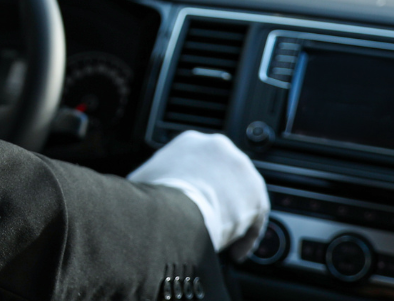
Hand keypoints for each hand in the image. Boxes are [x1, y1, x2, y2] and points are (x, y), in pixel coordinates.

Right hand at [128, 130, 270, 259]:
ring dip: (231, 216)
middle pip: (220, 176)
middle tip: (204, 222)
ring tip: (218, 239)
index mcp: (191, 141)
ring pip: (239, 194)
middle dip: (214, 200)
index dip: (193, 187)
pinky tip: (233, 252)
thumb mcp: (142, 183)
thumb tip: (136, 194)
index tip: (190, 205)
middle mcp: (219, 147)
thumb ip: (146, 183)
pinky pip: (255, 215)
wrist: (178, 212)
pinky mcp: (257, 193)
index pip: (196, 163)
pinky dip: (246, 236)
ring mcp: (240, 168)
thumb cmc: (155, 198)